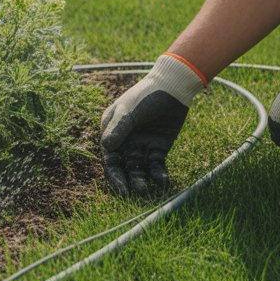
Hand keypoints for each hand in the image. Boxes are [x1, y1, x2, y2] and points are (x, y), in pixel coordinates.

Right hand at [101, 55, 206, 194]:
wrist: (173, 87)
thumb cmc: (145, 95)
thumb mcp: (128, 111)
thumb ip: (118, 129)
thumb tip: (106, 149)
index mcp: (112, 130)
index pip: (110, 156)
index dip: (114, 173)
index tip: (121, 187)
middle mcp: (125, 140)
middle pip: (123, 165)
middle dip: (126, 180)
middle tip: (132, 193)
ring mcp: (142, 144)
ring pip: (139, 167)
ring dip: (141, 179)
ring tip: (146, 189)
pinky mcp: (159, 147)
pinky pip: (156, 164)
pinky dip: (158, 173)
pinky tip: (161, 180)